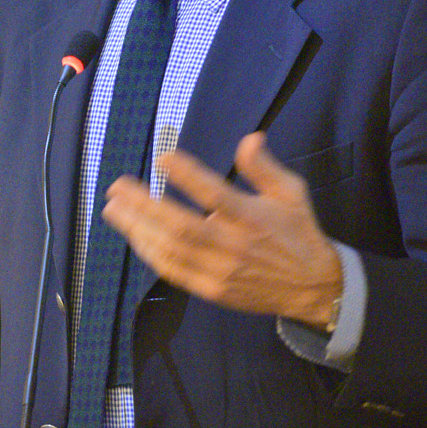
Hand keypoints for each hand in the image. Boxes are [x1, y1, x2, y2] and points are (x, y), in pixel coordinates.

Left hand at [100, 132, 341, 326]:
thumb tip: (249, 137)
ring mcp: (220, 270)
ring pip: (172, 250)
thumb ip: (265, 167)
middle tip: (117, 187)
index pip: (216, 194)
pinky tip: (134, 236)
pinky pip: (174, 272)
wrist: (313, 288)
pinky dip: (150, 253)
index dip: (187, 176)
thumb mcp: (291, 193)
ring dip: (138, 229)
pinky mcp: (212, 290)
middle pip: (182, 226)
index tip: (162, 157)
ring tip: (114, 209)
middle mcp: (234, 245)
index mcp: (253, 217)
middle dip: (144, 205)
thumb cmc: (297, 232)